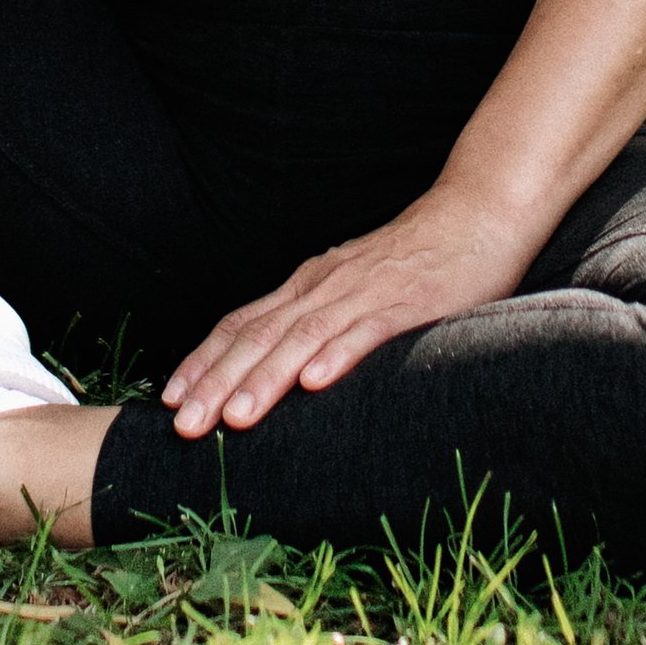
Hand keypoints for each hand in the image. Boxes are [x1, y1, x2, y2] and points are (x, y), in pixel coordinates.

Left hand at [161, 189, 539, 438]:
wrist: (476, 217)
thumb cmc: (415, 263)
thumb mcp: (354, 292)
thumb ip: (321, 324)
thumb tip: (284, 373)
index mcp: (307, 286)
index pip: (241, 325)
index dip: (203, 362)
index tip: (170, 402)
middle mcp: (323, 286)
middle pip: (258, 336)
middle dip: (216, 383)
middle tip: (183, 427)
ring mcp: (363, 292)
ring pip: (301, 338)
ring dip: (265, 379)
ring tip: (235, 418)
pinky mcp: (407, 302)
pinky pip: (366, 331)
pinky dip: (336, 355)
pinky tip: (315, 382)